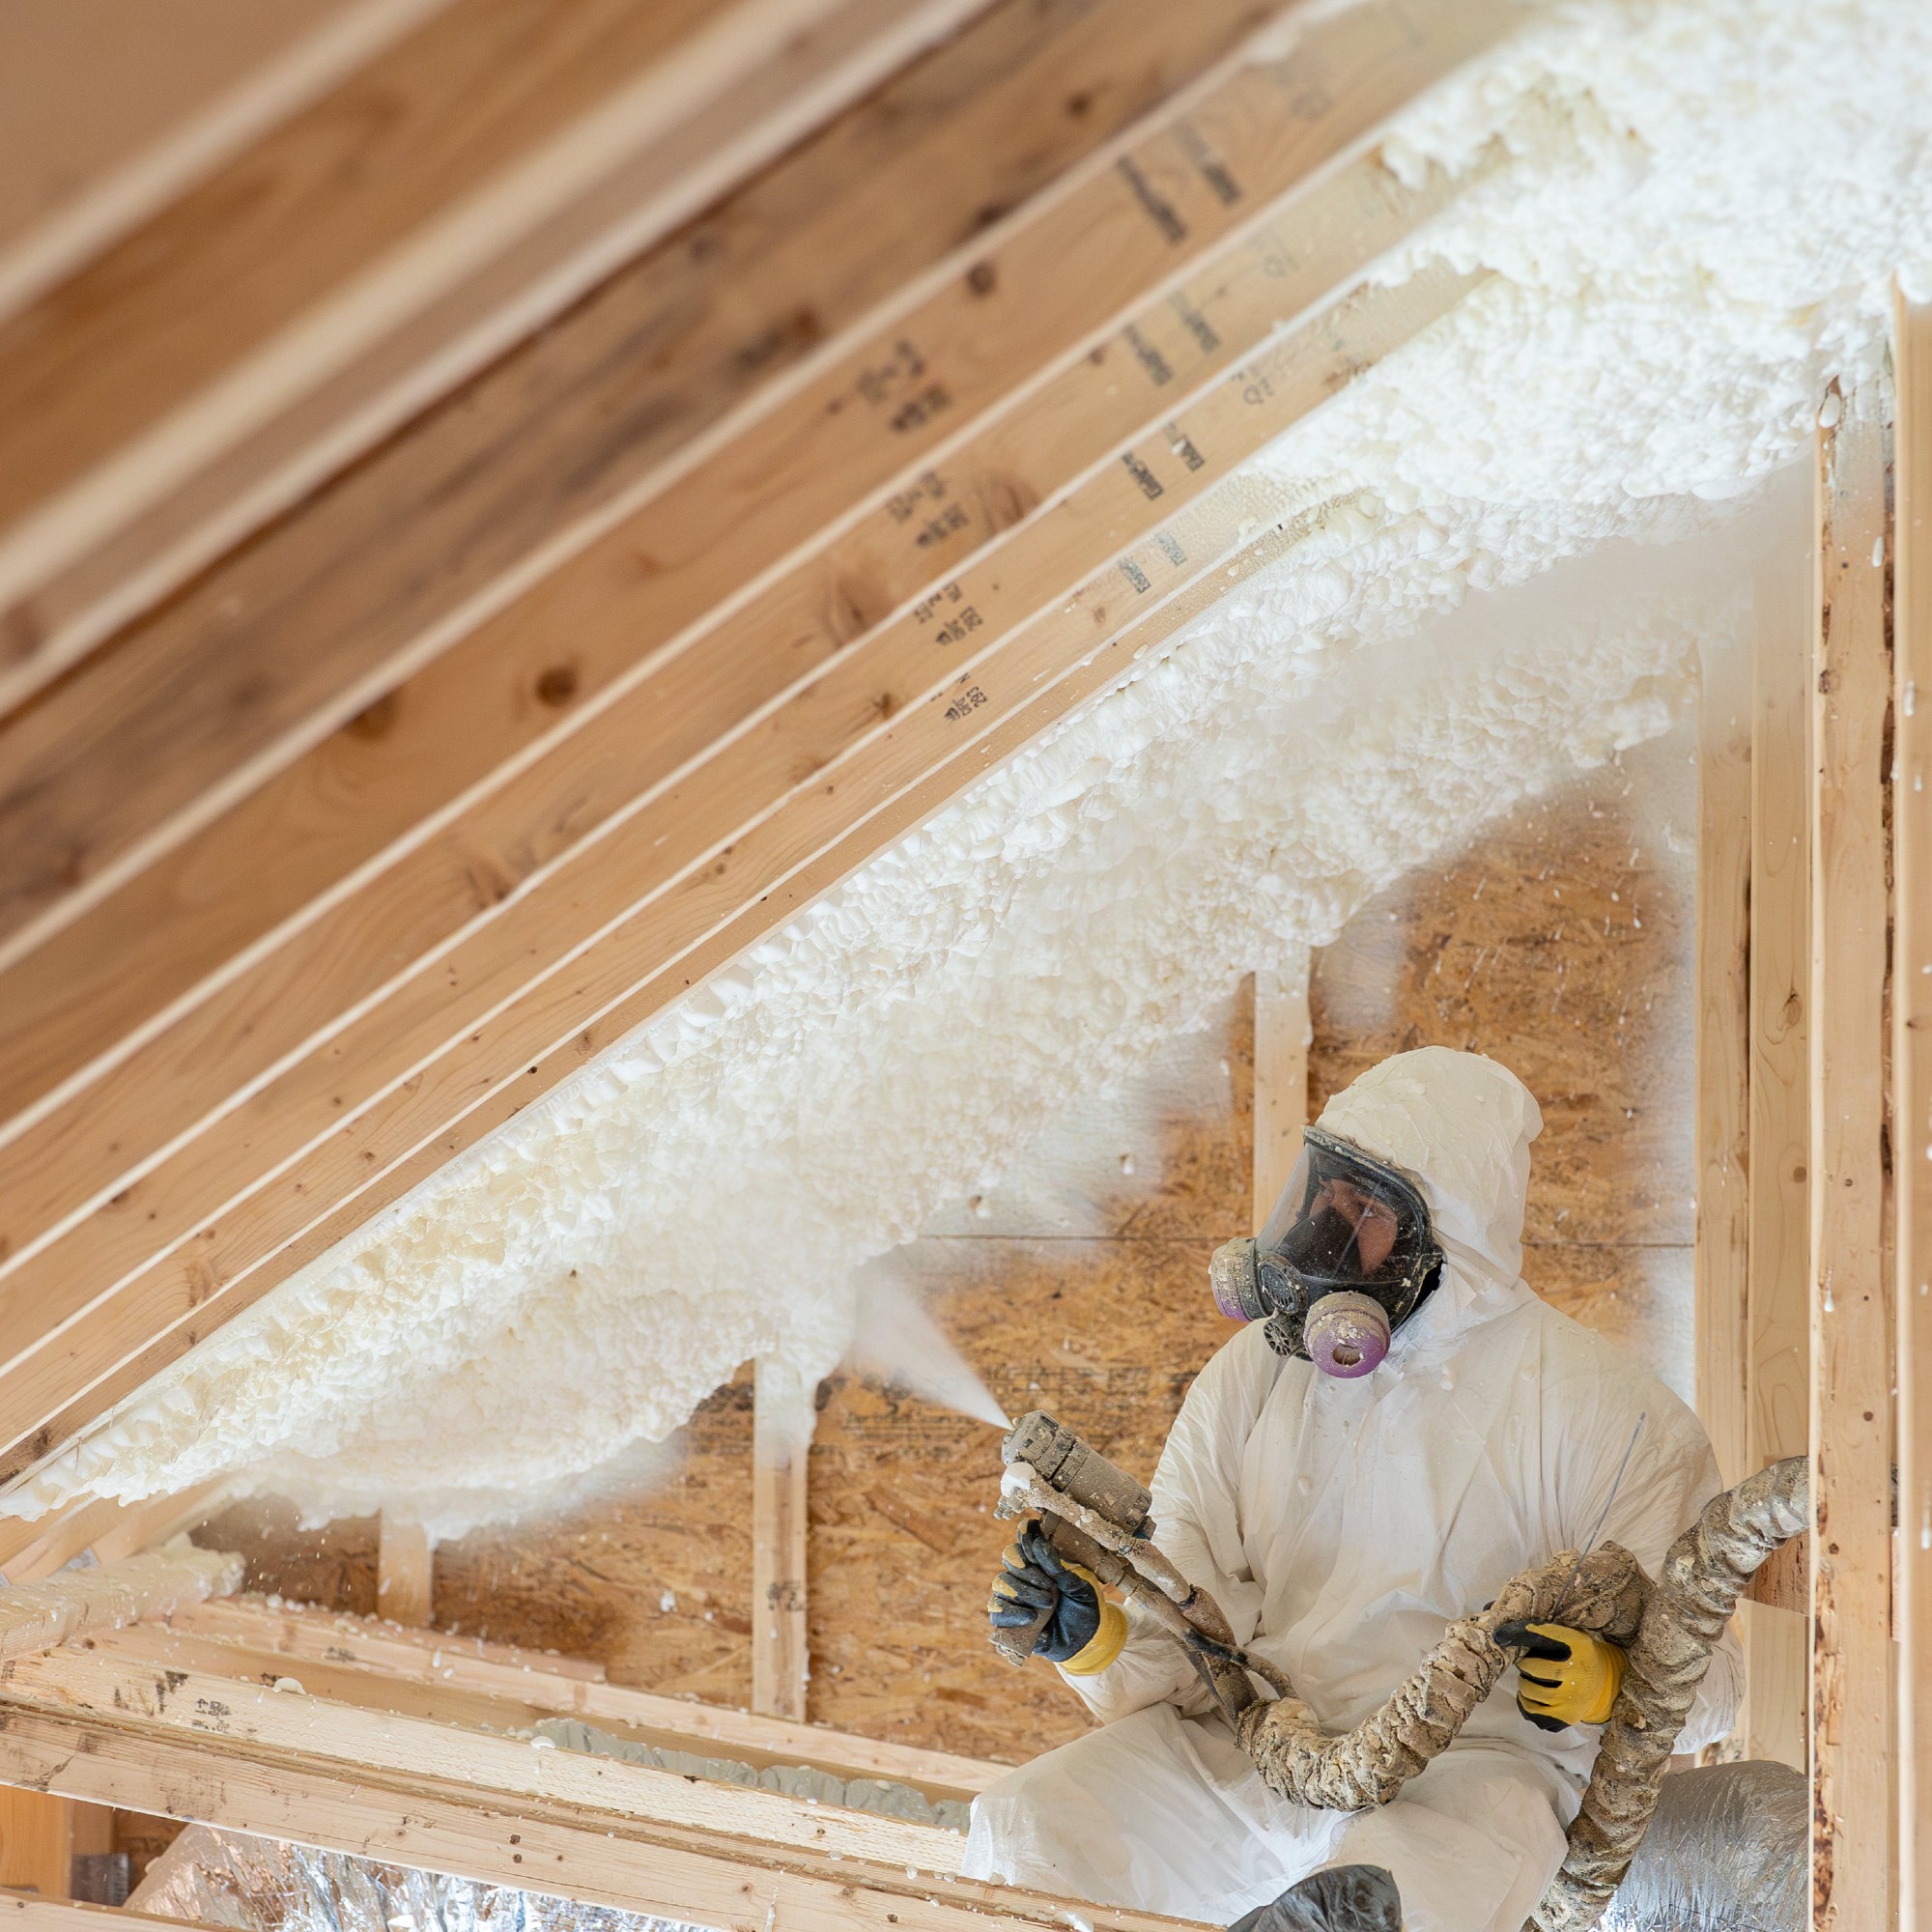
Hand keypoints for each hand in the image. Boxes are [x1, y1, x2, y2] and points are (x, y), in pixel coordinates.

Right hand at [986, 1522, 1102, 1663]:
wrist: (1086, 1642)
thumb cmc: (1084, 1610)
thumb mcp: (1078, 1587)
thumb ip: (1058, 1568)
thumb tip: (1039, 1544)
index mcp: (1041, 1563)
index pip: (1024, 1541)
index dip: (1025, 1536)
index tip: (1033, 1537)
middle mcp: (1024, 1577)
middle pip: (1009, 1559)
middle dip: (1028, 1570)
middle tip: (1050, 1586)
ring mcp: (1014, 1598)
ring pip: (1001, 1583)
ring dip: (1022, 1592)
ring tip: (1047, 1603)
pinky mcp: (1009, 1621)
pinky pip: (996, 1611)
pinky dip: (1011, 1612)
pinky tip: (1031, 1617)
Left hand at [1495, 1620, 1625, 1729]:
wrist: (1605, 1684)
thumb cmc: (1580, 1657)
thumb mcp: (1575, 1638)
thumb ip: (1552, 1632)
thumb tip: (1519, 1628)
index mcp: (1580, 1647)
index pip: (1548, 1635)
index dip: (1524, 1632)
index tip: (1505, 1634)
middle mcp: (1578, 1673)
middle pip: (1535, 1667)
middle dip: (1523, 1665)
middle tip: (1522, 1664)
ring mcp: (1572, 1697)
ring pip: (1532, 1691)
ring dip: (1523, 1684)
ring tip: (1525, 1679)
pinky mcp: (1567, 1715)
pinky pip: (1535, 1710)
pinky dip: (1525, 1701)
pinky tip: (1526, 1695)